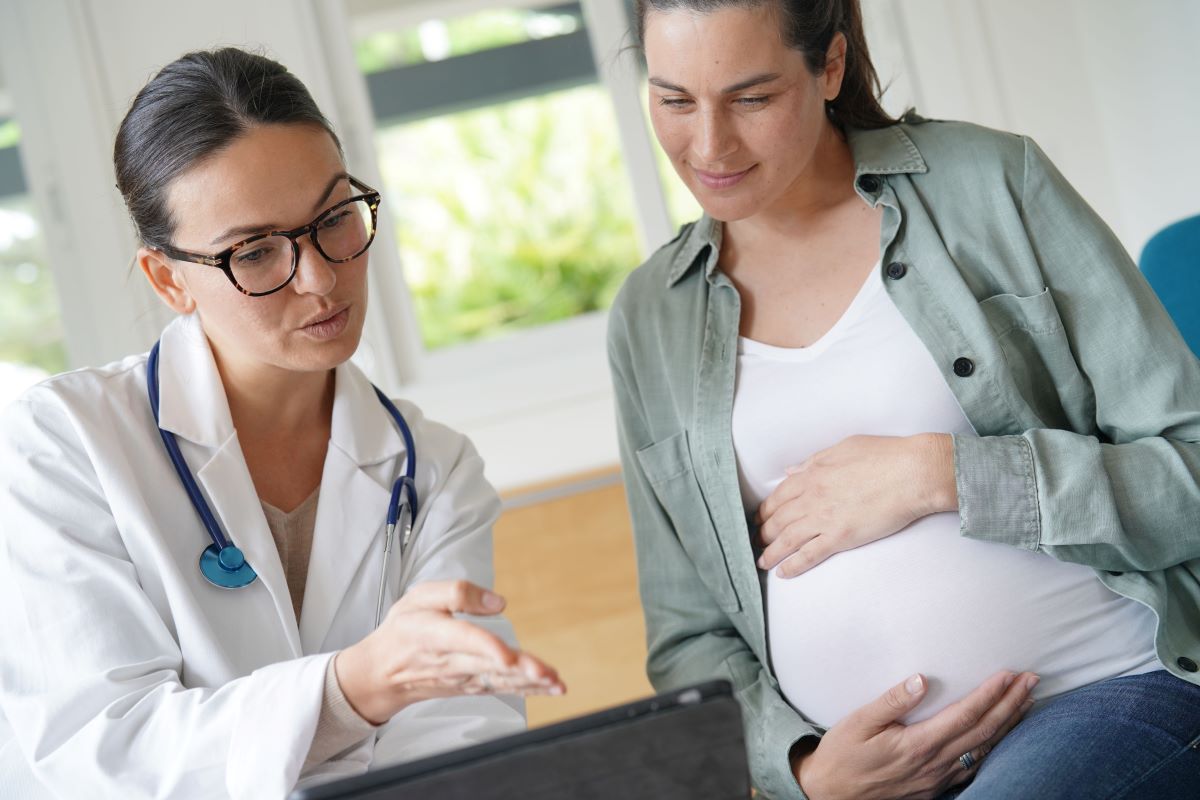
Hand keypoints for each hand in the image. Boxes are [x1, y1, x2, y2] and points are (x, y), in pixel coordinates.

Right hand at [335, 580, 565, 723]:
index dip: (485, 647)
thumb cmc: (404, 630)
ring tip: (556, 682)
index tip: (507, 656)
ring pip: (499, 681)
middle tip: (546, 673)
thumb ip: (456, 592)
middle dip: (520, 670)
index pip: (463, 640)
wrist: (383, 672)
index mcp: (435, 633)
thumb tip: (499, 601)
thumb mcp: (419, 597)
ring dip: (530, 684)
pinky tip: (549, 688)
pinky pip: (502, 689)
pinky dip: (527, 690)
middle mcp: (452, 660)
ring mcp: (463, 678)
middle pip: (489, 665)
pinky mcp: (471, 687)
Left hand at [755, 434, 955, 576]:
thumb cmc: (884, 455)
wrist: (912, 472)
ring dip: (771, 553)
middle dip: (763, 533)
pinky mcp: (841, 536)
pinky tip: (783, 573)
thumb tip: (792, 471)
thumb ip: (814, 461)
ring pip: (787, 539)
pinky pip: (809, 554)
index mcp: (812, 474)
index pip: (778, 496)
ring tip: (762, 562)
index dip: (765, 510)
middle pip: (778, 519)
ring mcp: (824, 518)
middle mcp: (812, 496)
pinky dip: (793, 565)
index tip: (759, 518)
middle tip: (755, 542)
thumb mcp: (843, 448)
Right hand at [794, 670, 1038, 799]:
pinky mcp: (933, 788)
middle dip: (1011, 704)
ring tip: (1027, 702)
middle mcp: (933, 764)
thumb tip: (921, 680)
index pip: (965, 715)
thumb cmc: (841, 754)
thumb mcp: (858, 722)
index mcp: (916, 744)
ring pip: (984, 751)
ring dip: (1009, 725)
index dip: (990, 695)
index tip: (1009, 674)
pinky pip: (973, 768)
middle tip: (1032, 680)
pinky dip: (994, 748)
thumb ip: (891, 701)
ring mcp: (936, 780)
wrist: (830, 794)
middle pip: (983, 732)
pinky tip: (1001, 736)